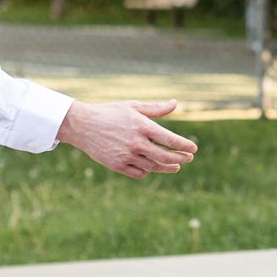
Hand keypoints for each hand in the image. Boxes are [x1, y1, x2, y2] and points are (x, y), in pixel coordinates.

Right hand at [57, 99, 197, 177]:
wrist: (82, 125)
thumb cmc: (110, 113)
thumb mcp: (133, 106)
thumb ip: (156, 108)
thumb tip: (176, 103)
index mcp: (143, 126)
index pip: (171, 140)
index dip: (185, 146)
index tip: (194, 148)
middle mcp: (137, 143)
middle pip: (166, 156)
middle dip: (181, 158)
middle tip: (189, 158)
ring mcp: (127, 156)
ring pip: (154, 166)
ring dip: (167, 167)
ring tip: (176, 166)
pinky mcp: (118, 165)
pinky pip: (139, 173)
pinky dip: (149, 171)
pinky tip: (153, 167)